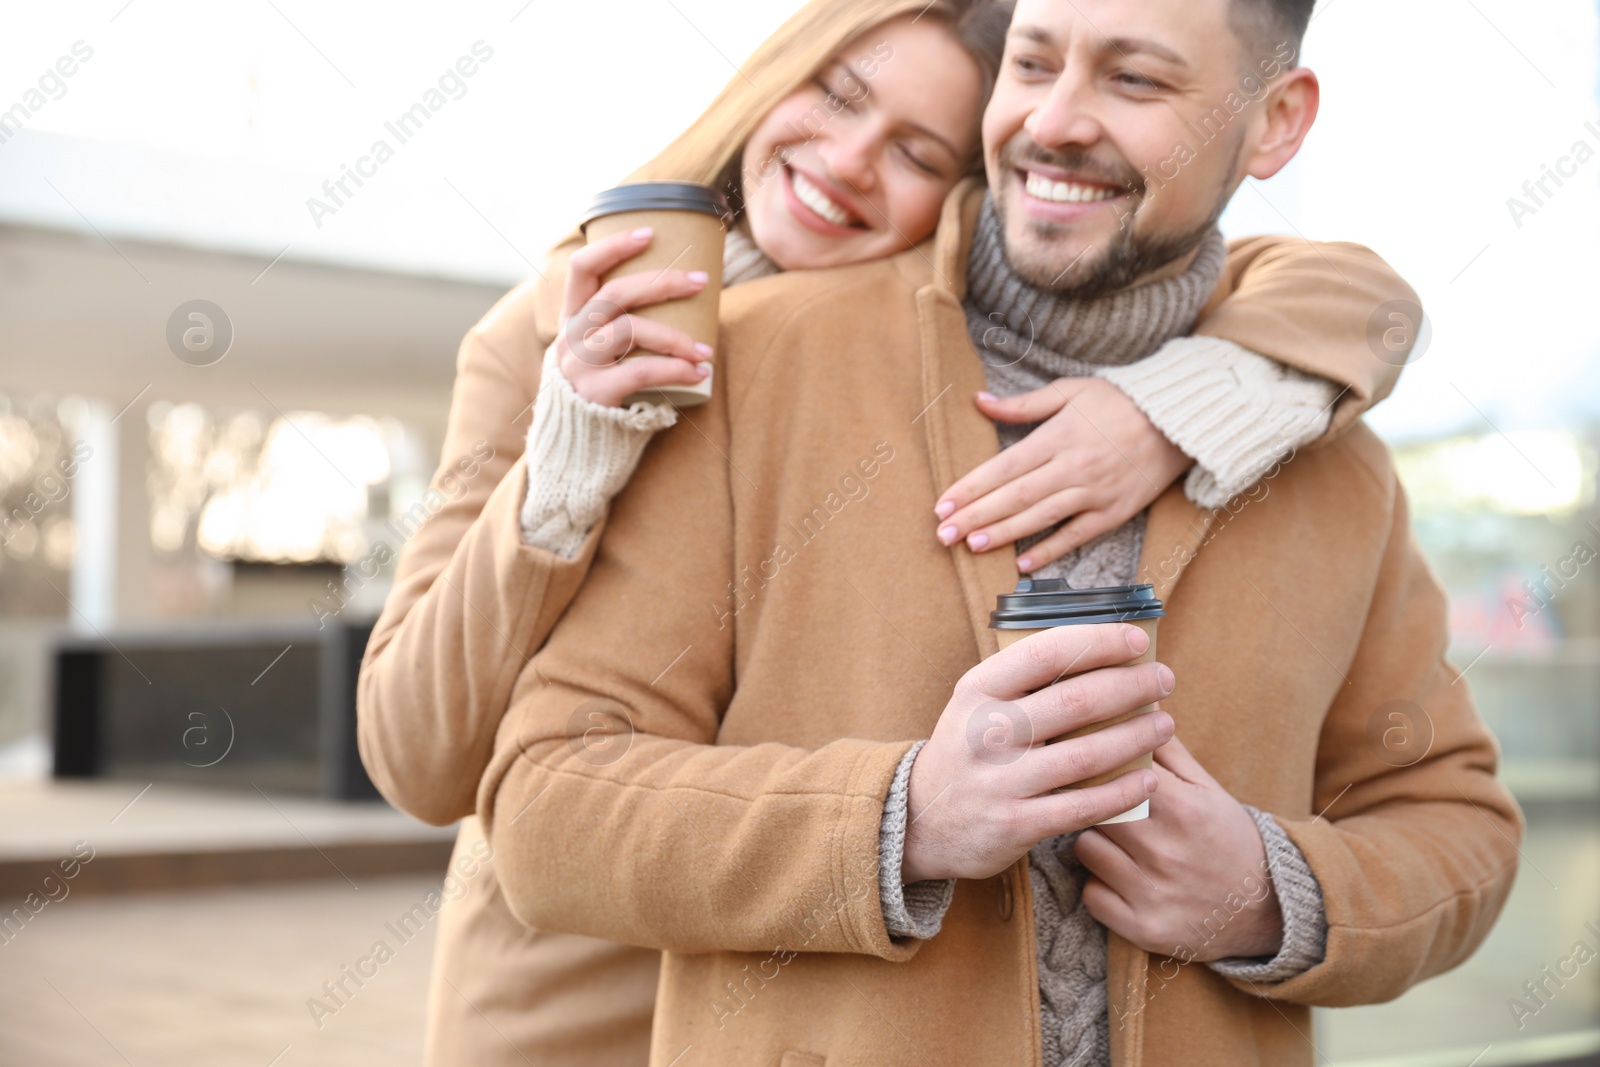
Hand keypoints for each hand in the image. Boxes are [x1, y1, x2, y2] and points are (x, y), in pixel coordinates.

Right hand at [551, 227, 713, 406]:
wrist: (578, 452)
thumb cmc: (603, 395)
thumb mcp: (600, 355)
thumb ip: (619, 329)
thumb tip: (682, 299)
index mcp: (572, 320)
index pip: (581, 268)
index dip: (613, 246)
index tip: (649, 233)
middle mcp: (570, 337)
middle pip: (614, 293)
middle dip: (663, 282)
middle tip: (701, 280)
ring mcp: (579, 365)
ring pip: (630, 329)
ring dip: (676, 337)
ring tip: (706, 351)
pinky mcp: (594, 393)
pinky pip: (640, 371)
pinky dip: (675, 369)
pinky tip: (697, 372)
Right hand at [900, 623, 1174, 883]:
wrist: (921, 819)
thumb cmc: (968, 750)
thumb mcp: (977, 703)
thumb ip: (1025, 680)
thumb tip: (1099, 649)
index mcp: (978, 690)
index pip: (1046, 652)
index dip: (1098, 642)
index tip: (1136, 641)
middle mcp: (987, 732)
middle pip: (1076, 701)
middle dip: (1131, 687)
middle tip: (1164, 680)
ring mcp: (1000, 780)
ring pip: (1086, 755)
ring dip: (1136, 737)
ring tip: (1165, 724)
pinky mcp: (1015, 824)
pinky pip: (1082, 805)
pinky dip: (1121, 791)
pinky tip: (1148, 779)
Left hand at [934, 378, 1192, 572]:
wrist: (1179, 420)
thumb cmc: (1120, 401)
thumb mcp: (1070, 391)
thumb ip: (1023, 404)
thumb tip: (979, 401)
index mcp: (1058, 435)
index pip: (1004, 467)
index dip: (971, 488)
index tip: (942, 505)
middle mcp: (1073, 466)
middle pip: (1016, 496)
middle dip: (976, 517)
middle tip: (943, 535)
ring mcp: (1095, 492)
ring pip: (1041, 518)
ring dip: (1004, 534)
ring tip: (972, 546)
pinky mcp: (1114, 512)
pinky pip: (1076, 536)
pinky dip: (1049, 550)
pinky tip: (1022, 564)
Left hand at [1074, 735, 1283, 961]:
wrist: (1268, 912)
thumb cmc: (1228, 838)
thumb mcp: (1208, 789)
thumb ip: (1167, 750)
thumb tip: (1133, 705)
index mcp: (1183, 809)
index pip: (1114, 769)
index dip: (1098, 761)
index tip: (1089, 758)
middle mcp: (1165, 852)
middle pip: (1094, 807)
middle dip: (1092, 800)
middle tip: (1096, 798)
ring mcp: (1152, 893)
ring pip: (1085, 848)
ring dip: (1094, 842)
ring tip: (1119, 842)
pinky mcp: (1140, 928)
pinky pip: (1090, 894)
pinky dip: (1099, 886)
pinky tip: (1121, 879)